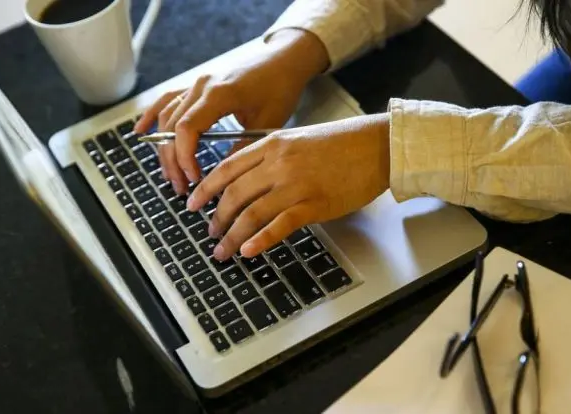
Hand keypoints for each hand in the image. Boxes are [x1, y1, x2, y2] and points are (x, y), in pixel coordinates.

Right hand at [133, 29, 328, 193]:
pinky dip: (152, 116)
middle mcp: (201, 86)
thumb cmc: (280, 87)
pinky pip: (167, 100)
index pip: (187, 129)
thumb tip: (224, 178)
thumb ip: (242, 149)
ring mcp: (196, 84)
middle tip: (181, 187)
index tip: (194, 179)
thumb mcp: (267, 123)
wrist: (283, 60)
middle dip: (173, 161)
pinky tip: (140, 132)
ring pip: (167, 117)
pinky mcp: (196, 85)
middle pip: (172, 127)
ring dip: (165, 148)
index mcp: (219, 94)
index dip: (184, 157)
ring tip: (171, 174)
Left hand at [186, 113, 390, 260]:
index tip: (193, 203)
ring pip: (252, 213)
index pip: (227, 168)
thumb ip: (272, 156)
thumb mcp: (298, 139)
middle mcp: (279, 163)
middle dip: (217, 217)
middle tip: (209, 233)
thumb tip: (249, 181)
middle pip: (234, 194)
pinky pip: (280, 225)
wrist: (377, 146)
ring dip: (232, 235)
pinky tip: (248, 251)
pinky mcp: (314, 203)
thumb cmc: (342, 143)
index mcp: (272, 144)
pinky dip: (260, 240)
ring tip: (223, 250)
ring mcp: (296, 184)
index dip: (205, 188)